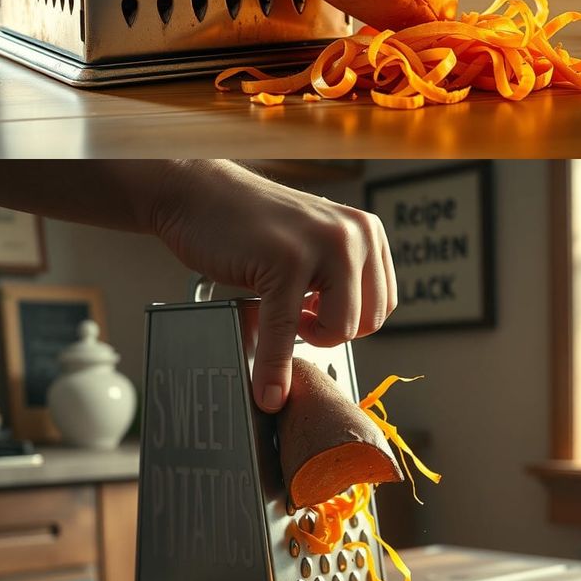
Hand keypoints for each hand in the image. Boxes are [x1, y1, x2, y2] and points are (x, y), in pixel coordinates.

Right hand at [144, 161, 396, 412]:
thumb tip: (350, 328)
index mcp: (365, 230)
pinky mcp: (286, 261)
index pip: (383, 303)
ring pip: (341, 329)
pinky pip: (287, 329)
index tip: (314, 312)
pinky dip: (274, 366)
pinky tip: (266, 386)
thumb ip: (337, 274)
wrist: (196, 193)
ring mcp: (322, 245)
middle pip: (368, 322)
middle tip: (294, 315)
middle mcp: (353, 234)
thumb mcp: (310, 240)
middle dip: (330, 332)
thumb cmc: (246, 222)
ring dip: (309, 339)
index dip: (347, 320)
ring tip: (281, 311)